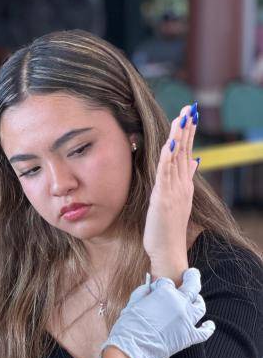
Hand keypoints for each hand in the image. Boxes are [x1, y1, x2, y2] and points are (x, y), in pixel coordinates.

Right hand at [101, 268, 214, 357]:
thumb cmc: (129, 325)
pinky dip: (208, 328)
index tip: (154, 290)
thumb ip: (143, 291)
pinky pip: (204, 332)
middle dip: (192, 277)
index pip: (167, 282)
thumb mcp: (133, 302)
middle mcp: (180, 303)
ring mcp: (187, 320)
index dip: (159, 285)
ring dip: (198, 301)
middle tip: (191, 274)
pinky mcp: (189, 337)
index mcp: (166, 292)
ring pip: (200, 307)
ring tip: (197, 300)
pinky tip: (209, 325)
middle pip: (193, 286)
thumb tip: (150, 288)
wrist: (132, 348)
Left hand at [143, 103, 199, 283]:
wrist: (169, 250)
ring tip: (182, 117)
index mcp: (184, 184)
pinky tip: (170, 144)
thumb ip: (183, 181)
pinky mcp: (164, 198)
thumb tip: (194, 162)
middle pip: (185, 150)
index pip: (187, 153)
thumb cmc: (167, 229)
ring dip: (179, 137)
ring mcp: (174, 191)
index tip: (190, 115)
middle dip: (186, 128)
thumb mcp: (177, 201)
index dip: (188, 133)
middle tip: (190, 106)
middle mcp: (181, 185)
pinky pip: (166, 173)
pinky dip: (168, 158)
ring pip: (177, 158)